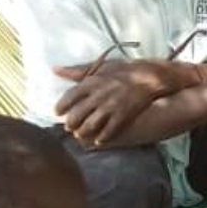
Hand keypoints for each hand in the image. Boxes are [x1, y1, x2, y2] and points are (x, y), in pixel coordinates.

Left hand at [54, 60, 178, 145]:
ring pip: (90, 125)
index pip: (68, 98)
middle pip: (76, 115)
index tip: (58, 112)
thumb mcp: (101, 66)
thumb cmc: (125, 70)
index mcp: (91, 82)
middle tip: (69, 126)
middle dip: (70, 123)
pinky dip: (102, 138)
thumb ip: (77, 70)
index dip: (61, 107)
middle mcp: (98, 95)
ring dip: (83, 132)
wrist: (151, 76)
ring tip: (80, 134)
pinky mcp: (123, 115)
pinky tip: (99, 141)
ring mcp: (111, 107)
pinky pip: (108, 131)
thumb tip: (55, 70)